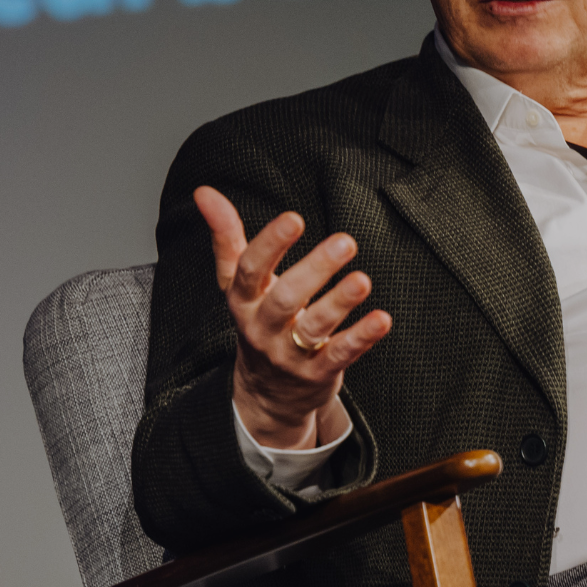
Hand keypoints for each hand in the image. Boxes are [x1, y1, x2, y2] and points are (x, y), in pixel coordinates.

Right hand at [196, 187, 392, 449]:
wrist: (266, 394)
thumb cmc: (258, 321)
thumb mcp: (237, 284)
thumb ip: (227, 238)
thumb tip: (204, 191)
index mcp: (243, 301)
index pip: (250, 270)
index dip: (270, 244)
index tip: (294, 218)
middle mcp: (262, 328)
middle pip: (284, 298)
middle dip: (315, 270)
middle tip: (345, 241)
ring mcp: (289, 353)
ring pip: (313, 327)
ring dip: (339, 302)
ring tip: (362, 280)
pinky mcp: (317, 373)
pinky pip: (339, 355)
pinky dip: (361, 338)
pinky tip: (382, 319)